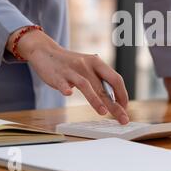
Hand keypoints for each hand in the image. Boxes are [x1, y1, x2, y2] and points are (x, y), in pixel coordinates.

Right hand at [7, 28, 129, 123]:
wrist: (45, 51)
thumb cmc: (71, 64)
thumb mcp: (88, 66)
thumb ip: (100, 80)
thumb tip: (115, 99)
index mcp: (97, 63)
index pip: (115, 79)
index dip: (122, 94)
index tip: (125, 107)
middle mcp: (86, 65)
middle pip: (103, 87)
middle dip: (115, 105)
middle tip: (122, 118)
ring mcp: (71, 70)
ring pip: (86, 85)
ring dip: (95, 99)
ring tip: (103, 112)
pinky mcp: (57, 76)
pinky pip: (62, 83)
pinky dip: (66, 88)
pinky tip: (68, 94)